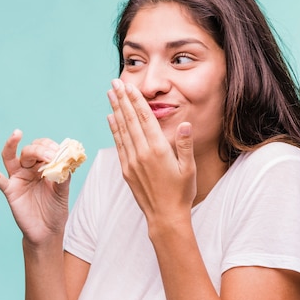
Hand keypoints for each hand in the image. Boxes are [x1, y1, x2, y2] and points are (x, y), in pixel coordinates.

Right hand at [0, 129, 69, 244]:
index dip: (50, 147)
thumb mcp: (63, 192)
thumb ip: (62, 176)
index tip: (59, 153)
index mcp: (43, 166)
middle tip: (50, 156)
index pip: (44, 148)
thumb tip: (64, 161)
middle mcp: (29, 169)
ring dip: (12, 144)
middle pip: (29, 151)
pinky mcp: (10, 190)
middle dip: (39, 150)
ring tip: (16, 134)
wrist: (48, 232)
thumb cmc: (55, 210)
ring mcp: (18, 178)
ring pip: (10, 157)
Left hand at [107, 79, 196, 218]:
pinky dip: (113, 129)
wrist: (165, 217)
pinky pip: (118, 144)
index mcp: (158, 149)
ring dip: (115, 110)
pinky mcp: (126, 170)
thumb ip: (184, 145)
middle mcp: (141, 153)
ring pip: (121, 130)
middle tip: (114, 83)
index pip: (144, 118)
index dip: (135, 100)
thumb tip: (185, 123)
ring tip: (110, 95)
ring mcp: (131, 161)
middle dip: (122, 99)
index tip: (129, 86)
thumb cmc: (181, 193)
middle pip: (129, 120)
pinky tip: (110, 118)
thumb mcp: (188, 168)